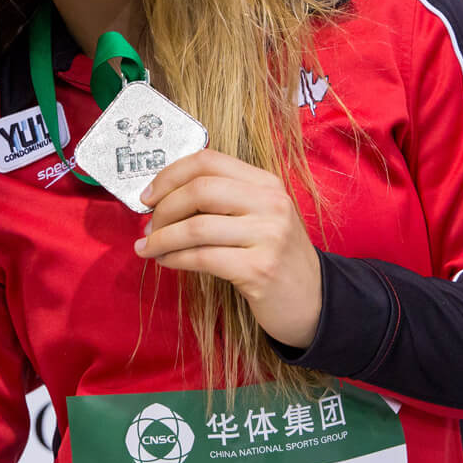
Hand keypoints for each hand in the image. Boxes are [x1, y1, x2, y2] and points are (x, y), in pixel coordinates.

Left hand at [134, 149, 322, 349]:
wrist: (314, 301)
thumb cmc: (275, 256)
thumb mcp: (258, 216)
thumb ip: (222, 200)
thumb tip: (162, 197)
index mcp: (266, 183)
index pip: (208, 161)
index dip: (169, 175)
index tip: (148, 196)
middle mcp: (270, 203)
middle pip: (199, 190)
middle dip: (163, 209)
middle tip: (147, 227)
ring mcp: (268, 235)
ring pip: (196, 227)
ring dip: (161, 238)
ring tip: (148, 248)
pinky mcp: (259, 269)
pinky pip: (203, 258)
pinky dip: (175, 259)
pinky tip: (166, 262)